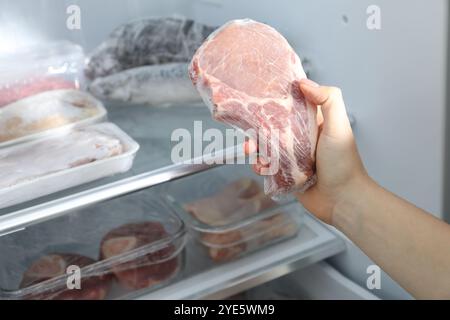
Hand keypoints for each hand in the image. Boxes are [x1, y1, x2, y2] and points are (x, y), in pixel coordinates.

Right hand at [244, 79, 368, 224]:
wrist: (342, 200)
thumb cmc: (344, 164)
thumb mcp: (338, 126)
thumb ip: (328, 100)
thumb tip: (304, 82)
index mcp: (311, 123)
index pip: (288, 106)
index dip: (272, 103)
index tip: (257, 103)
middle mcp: (300, 137)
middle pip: (271, 127)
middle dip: (257, 131)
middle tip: (251, 138)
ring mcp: (291, 156)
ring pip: (265, 147)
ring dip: (255, 149)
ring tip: (253, 154)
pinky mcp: (285, 173)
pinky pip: (266, 166)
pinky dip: (260, 166)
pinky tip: (262, 168)